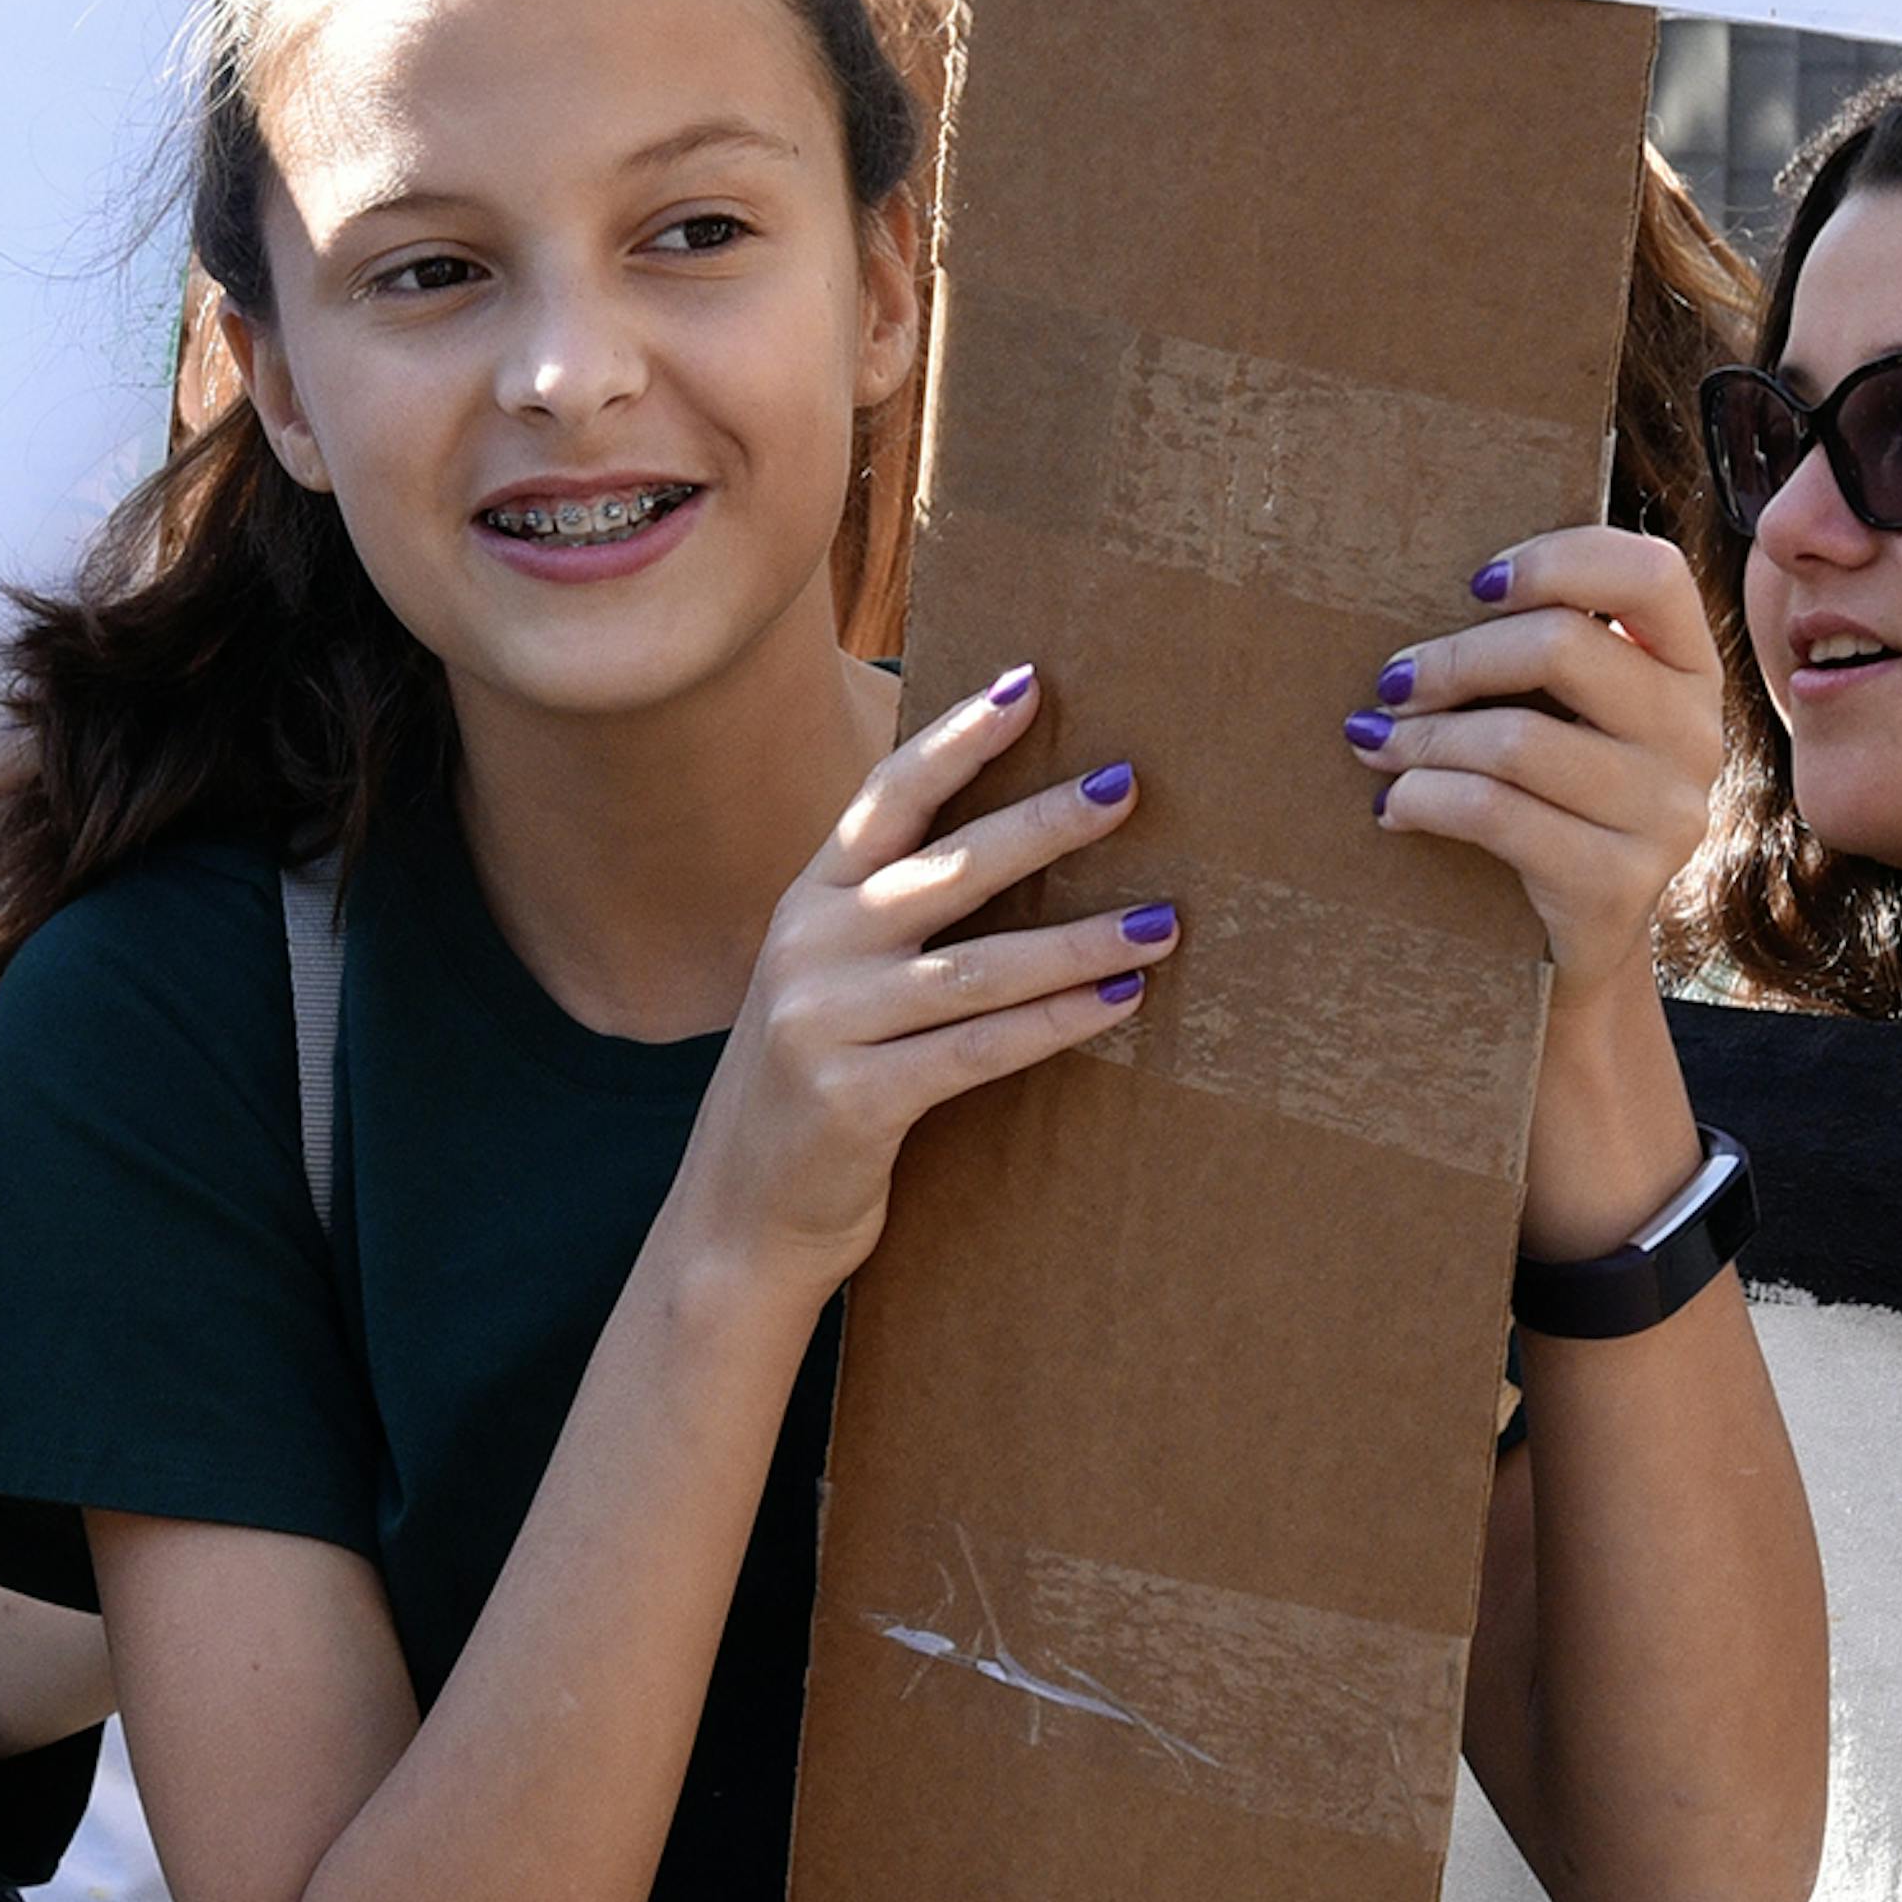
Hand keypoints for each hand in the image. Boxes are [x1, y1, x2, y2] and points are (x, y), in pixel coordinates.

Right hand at [660, 674, 1164, 1308]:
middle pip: (948, 867)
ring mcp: (826, 1022)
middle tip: (1129, 786)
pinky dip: (1056, 1023)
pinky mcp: (854, 1098)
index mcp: (809, 901)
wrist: (737, 1218)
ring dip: (1079, 939)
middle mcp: (811, 947)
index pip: (890, 797)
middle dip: (1045, 823)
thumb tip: (1015, 839)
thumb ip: (890, 913)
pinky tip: (1121, 1002)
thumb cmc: (811, 1084)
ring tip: (1164, 919)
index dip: (958, 738)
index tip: (1031, 684)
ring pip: (979, 965)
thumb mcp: (829, 979)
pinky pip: (978, 1049)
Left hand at [1355, 525, 1723, 987]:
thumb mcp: (1572, 712)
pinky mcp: (1619, 883)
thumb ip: (1544, 648)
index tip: (1473, 585)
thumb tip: (1418, 587)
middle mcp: (1697, 735)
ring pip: (1516, 739)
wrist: (1578, 944)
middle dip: (1453, 659)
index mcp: (1689, 667)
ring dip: (1422, 737)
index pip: (1651, 572)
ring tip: (1374, 742)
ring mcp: (1667, 815)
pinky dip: (1424, 799)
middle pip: (1562, 647)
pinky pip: (1495, 814)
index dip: (1556, 560)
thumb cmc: (1553, 797)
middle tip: (1391, 681)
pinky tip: (1392, 805)